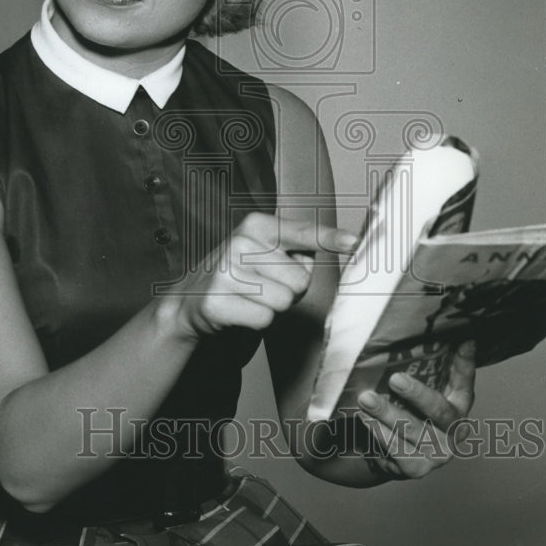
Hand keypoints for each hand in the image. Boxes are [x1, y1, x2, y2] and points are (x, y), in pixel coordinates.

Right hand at [168, 211, 356, 339]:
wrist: (190, 298)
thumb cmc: (241, 273)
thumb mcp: (265, 250)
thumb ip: (299, 249)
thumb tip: (346, 247)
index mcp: (257, 224)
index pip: (303, 232)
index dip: (331, 238)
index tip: (355, 242)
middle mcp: (240, 242)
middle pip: (301, 280)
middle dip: (290, 290)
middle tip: (264, 285)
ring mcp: (226, 271)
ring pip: (285, 302)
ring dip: (274, 307)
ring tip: (252, 297)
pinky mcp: (217, 301)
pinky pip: (265, 319)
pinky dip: (258, 321)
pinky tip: (240, 309)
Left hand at [357, 340, 476, 480]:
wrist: (391, 450)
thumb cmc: (408, 409)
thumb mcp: (419, 386)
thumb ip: (428, 363)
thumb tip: (441, 333)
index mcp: (458, 405)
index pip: (465, 382)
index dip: (465, 364)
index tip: (464, 342)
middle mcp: (453, 431)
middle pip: (439, 410)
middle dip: (417, 394)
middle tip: (395, 379)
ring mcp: (437, 452)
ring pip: (412, 431)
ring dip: (387, 414)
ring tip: (366, 398)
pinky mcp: (415, 467)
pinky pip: (396, 451)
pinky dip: (379, 434)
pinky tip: (365, 420)